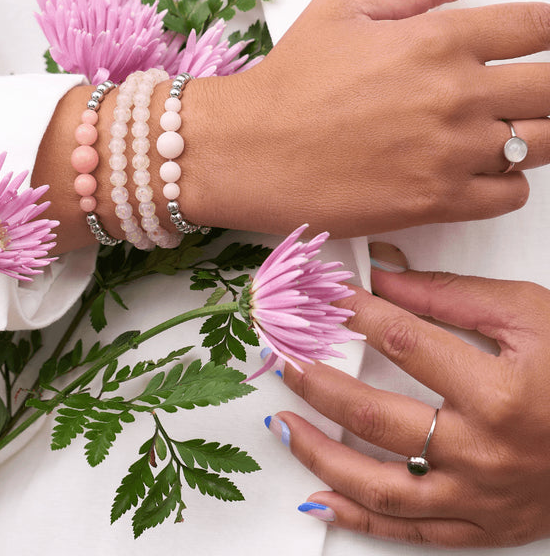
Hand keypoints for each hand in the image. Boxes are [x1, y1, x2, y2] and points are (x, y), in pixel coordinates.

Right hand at [182, 0, 549, 237]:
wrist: (246, 151)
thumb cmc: (286, 82)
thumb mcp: (341, 8)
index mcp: (437, 39)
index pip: (539, 26)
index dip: (549, 31)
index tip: (538, 41)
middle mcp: (455, 95)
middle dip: (548, 83)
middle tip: (523, 89)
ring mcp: (450, 153)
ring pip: (544, 142)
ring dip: (532, 131)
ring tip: (498, 128)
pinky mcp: (437, 202)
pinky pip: (513, 193)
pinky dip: (506, 180)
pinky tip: (474, 168)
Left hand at [271, 267, 549, 547]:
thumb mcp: (527, 316)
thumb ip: (449, 295)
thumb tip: (381, 277)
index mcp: (498, 392)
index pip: (400, 342)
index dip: (351, 313)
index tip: (319, 295)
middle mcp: (484, 452)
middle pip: (375, 416)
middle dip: (317, 383)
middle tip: (283, 358)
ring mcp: (480, 497)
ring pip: (382, 486)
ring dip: (321, 456)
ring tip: (282, 426)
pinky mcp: (483, 526)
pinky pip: (411, 533)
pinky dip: (360, 519)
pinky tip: (319, 501)